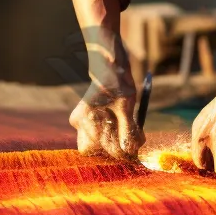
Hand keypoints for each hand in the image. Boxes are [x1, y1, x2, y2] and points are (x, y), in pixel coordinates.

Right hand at [68, 23, 143, 161]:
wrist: (108, 63)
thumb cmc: (117, 80)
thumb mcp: (126, 105)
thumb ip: (127, 130)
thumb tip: (129, 151)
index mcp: (86, 120)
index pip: (104, 148)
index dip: (122, 150)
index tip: (136, 148)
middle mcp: (79, 123)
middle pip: (97, 150)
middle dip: (116, 147)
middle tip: (134, 139)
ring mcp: (81, 121)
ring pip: (97, 144)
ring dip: (114, 141)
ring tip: (131, 130)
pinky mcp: (86, 119)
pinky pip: (98, 135)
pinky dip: (111, 133)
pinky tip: (123, 123)